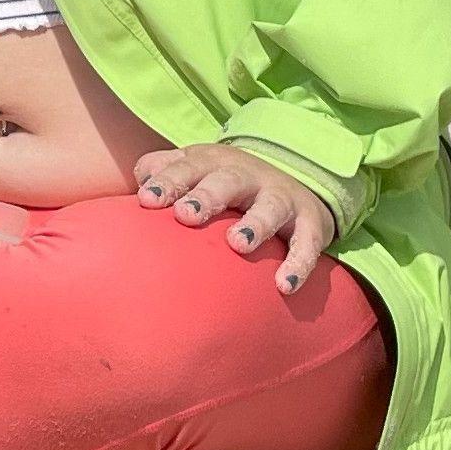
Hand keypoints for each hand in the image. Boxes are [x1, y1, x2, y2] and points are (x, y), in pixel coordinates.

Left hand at [133, 141, 337, 294]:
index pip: (187, 167)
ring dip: (255, 223)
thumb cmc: (224, 185)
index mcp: (213, 163)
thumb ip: (163, 170)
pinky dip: (299, 263)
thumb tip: (140, 183)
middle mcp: (248, 176)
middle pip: (227, 180)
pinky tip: (284, 286)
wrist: (295, 183)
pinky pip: (307, 243)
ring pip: (270, 207)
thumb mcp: (196, 170)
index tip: (147, 201)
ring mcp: (281, 198)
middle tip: (186, 215)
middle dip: (207, 195)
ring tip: (238, 244)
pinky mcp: (310, 223)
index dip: (168, 182)